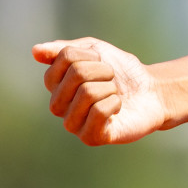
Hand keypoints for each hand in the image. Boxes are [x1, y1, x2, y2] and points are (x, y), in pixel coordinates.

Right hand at [32, 38, 169, 145]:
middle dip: (103, 70)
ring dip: (110, 88)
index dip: (90, 55)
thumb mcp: (95, 51)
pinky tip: (117, 108)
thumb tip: (35, 50)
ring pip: (88, 92)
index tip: (101, 62)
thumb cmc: (122, 72)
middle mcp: (58, 105)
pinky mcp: (90, 137)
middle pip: (76, 73)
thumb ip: (64, 50)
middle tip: (112, 79)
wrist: (153, 92)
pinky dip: (115, 103)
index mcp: (56, 84)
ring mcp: (72, 123)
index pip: (64, 57)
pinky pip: (99, 112)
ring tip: (114, 95)